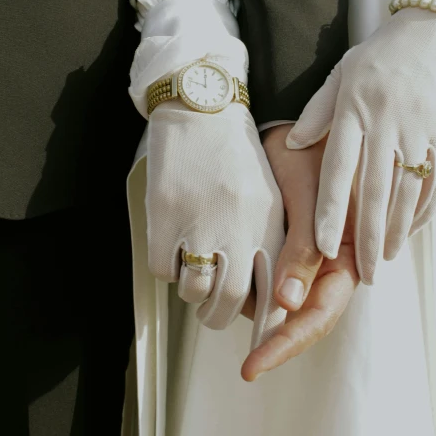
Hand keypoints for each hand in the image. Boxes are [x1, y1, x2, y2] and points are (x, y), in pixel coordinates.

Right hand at [145, 101, 285, 348]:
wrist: (200, 111)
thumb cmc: (234, 154)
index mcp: (269, 221)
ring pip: (193, 289)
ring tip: (193, 275)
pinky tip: (172, 247)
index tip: (257, 324)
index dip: (265, 315)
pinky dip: (167, 268)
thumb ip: (270, 241)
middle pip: (230, 300)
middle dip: (220, 316)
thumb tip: (269, 290)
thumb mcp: (266, 195)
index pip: (272, 287)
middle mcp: (238, 227)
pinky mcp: (165, 218)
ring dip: (192, 291)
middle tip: (214, 313)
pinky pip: (163, 269)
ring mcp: (199, 223)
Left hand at [240, 125, 358, 379]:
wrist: (291, 120)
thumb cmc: (308, 149)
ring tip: (232, 310)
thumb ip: (301, 248)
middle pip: (308, 316)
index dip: (290, 341)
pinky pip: (274, 278)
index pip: (321, 311)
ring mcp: (311, 257)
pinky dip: (255, 287)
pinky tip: (235, 286)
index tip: (255, 363)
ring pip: (288, 302)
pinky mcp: (290, 246)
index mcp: (349, 251)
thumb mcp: (307, 196)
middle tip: (247, 362)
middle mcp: (333, 261)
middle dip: (277, 339)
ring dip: (263, 313)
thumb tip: (286, 303)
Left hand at [287, 7, 435, 283]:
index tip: (324, 247)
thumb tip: (292, 144)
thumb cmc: (382, 54)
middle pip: (375, 190)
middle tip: (363, 275)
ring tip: (386, 260)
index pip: (338, 169)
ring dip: (398, 231)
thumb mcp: (342, 74)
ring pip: (408, 191)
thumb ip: (318, 111)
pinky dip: (426, 210)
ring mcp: (420, 127)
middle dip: (368, 238)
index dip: (332, 211)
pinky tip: (413, 230)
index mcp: (354, 107)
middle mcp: (386, 121)